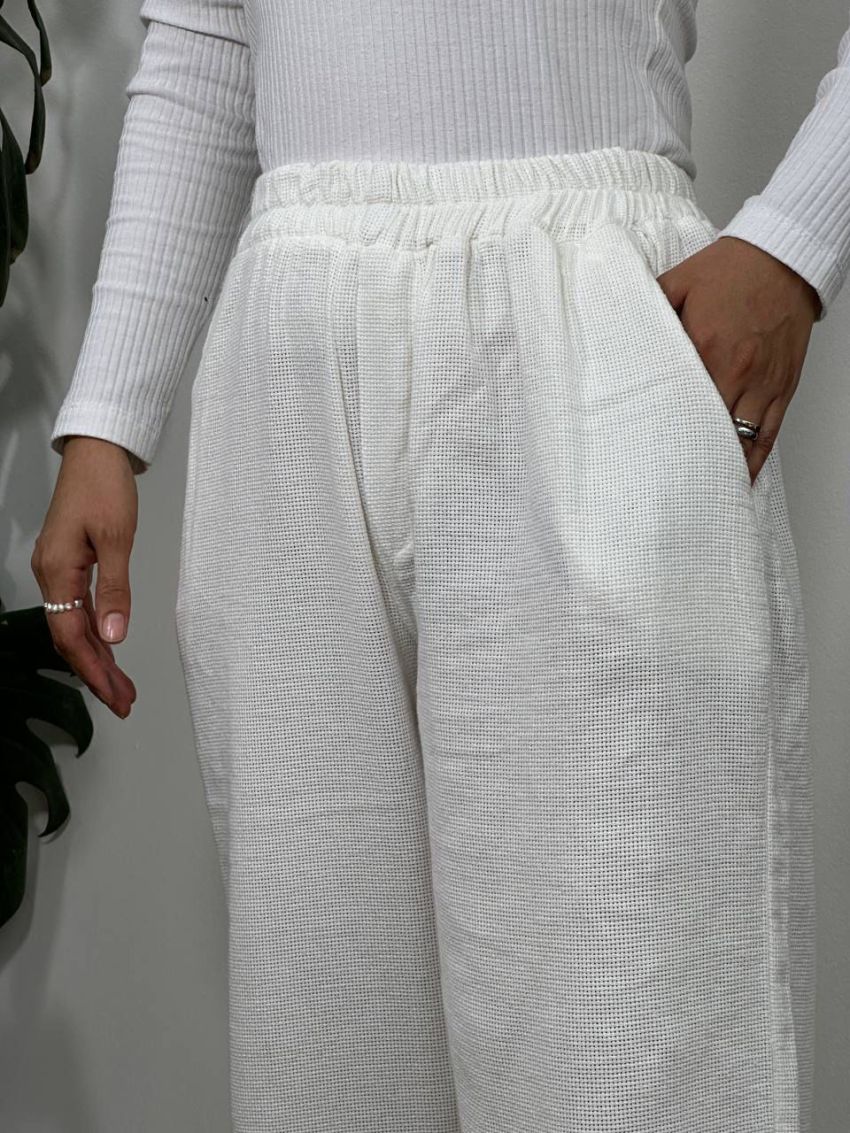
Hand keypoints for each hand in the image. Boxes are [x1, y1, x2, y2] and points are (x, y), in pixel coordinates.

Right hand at [31, 436, 138, 717]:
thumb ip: (115, 589)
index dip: (93, 670)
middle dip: (96, 673)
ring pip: (74, 626)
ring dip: (98, 657)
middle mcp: (51, 575)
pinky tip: (109, 650)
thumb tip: (114, 634)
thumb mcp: (117, 539)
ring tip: (121, 687)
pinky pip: (77, 609)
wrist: (97, 453)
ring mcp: (58, 570)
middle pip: (71, 638)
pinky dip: (95, 633)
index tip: (114, 695)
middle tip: (123, 702)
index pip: (72, 635)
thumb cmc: (104, 487)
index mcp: (57, 571)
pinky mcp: (69, 563)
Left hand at [655, 234, 819, 484]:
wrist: (783, 257)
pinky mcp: (783, 388)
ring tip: (694, 493)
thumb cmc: (730, 269)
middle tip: (661, 485)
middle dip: (685, 456)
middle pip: (707, 429)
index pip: (677, 403)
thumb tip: (616, 332)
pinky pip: (768, 435)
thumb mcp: (677, 282)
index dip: (659, 431)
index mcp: (706, 347)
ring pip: (740, 440)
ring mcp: (763, 384)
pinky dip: (753, 461)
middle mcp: (738, 372)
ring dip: (717, 466)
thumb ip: (646, 311)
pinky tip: (737, 481)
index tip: (639, 455)